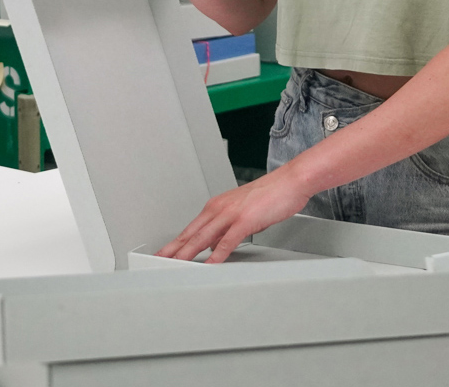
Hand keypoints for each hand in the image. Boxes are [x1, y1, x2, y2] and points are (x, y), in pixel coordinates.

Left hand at [156, 167, 312, 262]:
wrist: (291, 181)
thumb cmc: (272, 194)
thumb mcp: (243, 212)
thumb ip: (227, 229)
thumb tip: (216, 245)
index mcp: (218, 205)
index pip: (190, 228)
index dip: (175, 244)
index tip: (164, 254)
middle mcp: (220, 208)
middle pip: (191, 234)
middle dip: (172, 250)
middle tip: (157, 262)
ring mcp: (231, 214)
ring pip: (203, 238)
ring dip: (187, 254)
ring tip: (175, 267)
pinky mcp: (245, 220)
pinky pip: (227, 242)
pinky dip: (216, 256)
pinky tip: (210, 265)